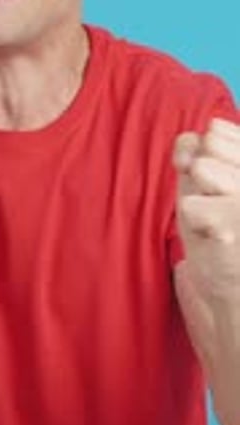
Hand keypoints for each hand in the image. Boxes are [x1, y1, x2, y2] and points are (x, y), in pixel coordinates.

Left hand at [173, 118, 239, 299]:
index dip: (203, 160)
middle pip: (208, 146)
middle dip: (200, 179)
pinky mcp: (237, 223)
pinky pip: (191, 204)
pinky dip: (194, 224)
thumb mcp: (202, 182)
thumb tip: (189, 152)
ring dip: (199, 199)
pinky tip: (216, 239)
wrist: (235, 292)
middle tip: (218, 208)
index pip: (214, 132)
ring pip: (202, 168)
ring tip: (217, 222)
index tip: (219, 191)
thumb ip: (194, 150)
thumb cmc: (218, 231)